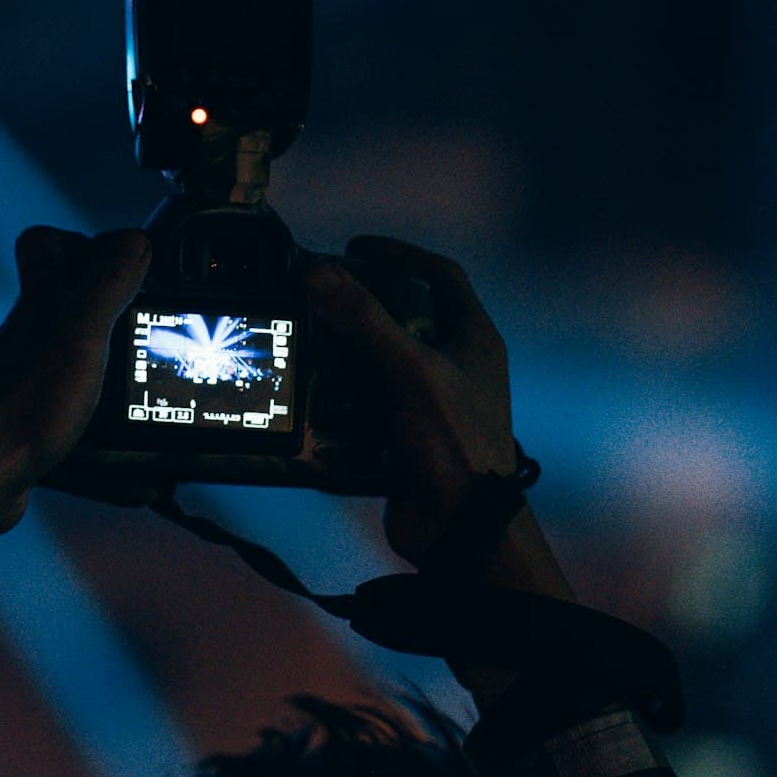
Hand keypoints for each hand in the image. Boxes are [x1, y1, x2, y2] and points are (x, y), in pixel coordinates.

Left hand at [0, 226, 151, 534]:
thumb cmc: (22, 410)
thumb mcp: (78, 339)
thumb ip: (105, 287)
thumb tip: (132, 239)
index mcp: (35, 310)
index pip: (41, 246)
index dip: (79, 243)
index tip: (118, 264)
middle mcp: (23, 342)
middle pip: (63, 309)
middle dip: (111, 319)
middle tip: (145, 335)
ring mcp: (20, 386)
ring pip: (71, 372)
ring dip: (112, 386)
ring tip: (147, 403)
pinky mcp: (23, 429)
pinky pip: (73, 430)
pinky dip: (108, 453)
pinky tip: (138, 479)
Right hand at [303, 237, 566, 591]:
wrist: (459, 528)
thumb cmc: (454, 442)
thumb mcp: (411, 370)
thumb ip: (366, 320)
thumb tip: (318, 272)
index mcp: (472, 339)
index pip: (441, 277)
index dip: (400, 254)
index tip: (355, 248)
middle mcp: (453, 366)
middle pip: (400, 318)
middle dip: (356, 309)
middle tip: (315, 299)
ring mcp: (426, 403)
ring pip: (374, 363)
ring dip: (339, 356)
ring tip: (303, 345)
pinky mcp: (400, 437)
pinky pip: (361, 406)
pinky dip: (335, 400)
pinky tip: (308, 396)